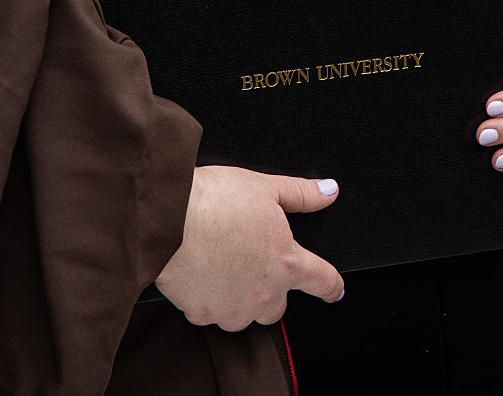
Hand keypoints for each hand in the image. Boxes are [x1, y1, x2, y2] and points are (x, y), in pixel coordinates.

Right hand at [155, 165, 343, 331]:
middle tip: (253, 264)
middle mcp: (264, 293)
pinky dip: (208, 300)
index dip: (332, 286)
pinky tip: (200, 274)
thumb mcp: (266, 187)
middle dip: (271, 292)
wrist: (168, 217)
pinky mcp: (202, 313)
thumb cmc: (216, 201)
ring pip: (244, 315)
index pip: (323, 281)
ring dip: (239, 300)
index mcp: (287, 262)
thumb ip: (302, 194)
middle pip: (277, 308)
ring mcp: (233, 307)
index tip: (335, 291)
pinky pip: (211, 314)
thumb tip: (328, 191)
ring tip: (223, 268)